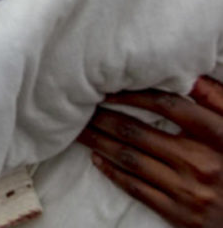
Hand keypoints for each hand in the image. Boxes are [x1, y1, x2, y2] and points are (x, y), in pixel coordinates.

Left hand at [76, 76, 222, 227]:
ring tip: (80, 129)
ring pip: (130, 160)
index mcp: (216, 135)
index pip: (166, 105)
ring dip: (99, 142)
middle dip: (103, 118)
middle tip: (81, 107)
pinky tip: (97, 158)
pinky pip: (137, 189)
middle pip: (137, 133)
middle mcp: (200, 162)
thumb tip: (188, 74)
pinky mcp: (180, 215)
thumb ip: (215, 99)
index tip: (107, 90)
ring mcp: (189, 191)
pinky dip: (112, 171)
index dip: (132, 95)